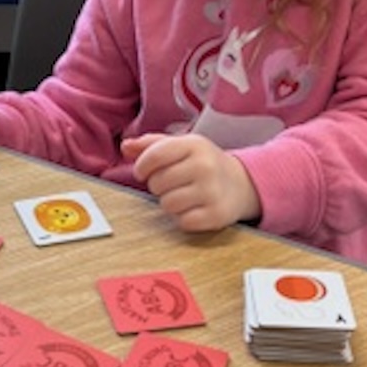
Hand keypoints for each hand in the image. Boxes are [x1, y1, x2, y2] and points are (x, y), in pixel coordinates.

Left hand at [121, 133, 260, 231]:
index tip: (143, 172)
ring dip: (170, 203)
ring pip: (167, 204)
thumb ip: (150, 145)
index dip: (142, 167)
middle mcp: (205, 166)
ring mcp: (212, 191)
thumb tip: (125, 146)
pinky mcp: (217, 215)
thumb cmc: (202, 163)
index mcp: (194, 144)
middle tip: (172, 184)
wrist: (241, 183)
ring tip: (183, 195)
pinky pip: (183, 222)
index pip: (154, 156)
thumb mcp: (180, 146)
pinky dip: (184, 218)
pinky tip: (194, 208)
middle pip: (157, 183)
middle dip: (158, 186)